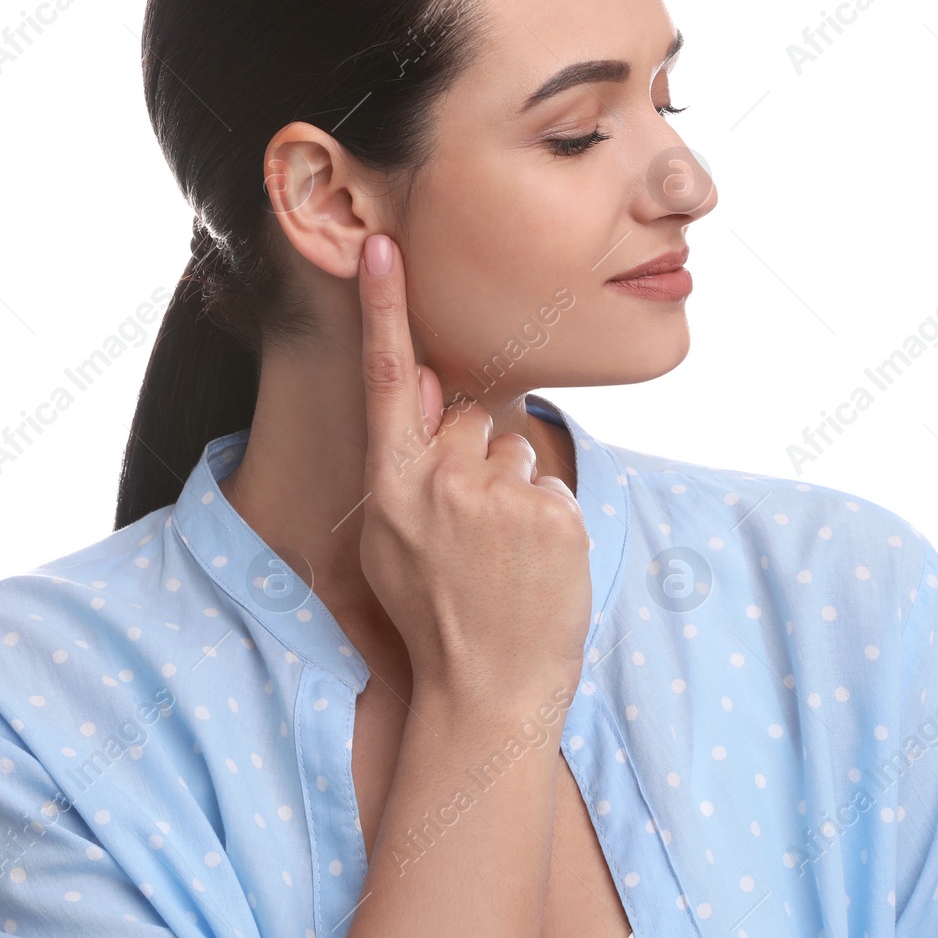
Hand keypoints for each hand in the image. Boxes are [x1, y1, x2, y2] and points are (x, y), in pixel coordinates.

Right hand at [355, 232, 591, 705]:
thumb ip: (405, 465)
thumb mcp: (391, 544)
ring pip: (518, 451)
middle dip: (479, 459)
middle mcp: (440, 482)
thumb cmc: (435, 617)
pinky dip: (548, 520)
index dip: (385, 308)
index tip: (384, 246)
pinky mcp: (551, 513)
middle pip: (473, 419)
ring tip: (504, 558)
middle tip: (475, 534)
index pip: (389, 380)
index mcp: (392, 487)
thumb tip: (430, 389)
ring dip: (517, 493)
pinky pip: (552, 486)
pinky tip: (534, 568)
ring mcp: (498, 498)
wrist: (489, 691)